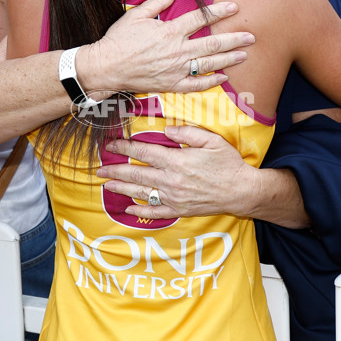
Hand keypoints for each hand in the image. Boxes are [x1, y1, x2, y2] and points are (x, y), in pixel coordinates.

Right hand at [81, 0, 254, 94]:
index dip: (219, 11)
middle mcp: (177, 50)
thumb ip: (158, 2)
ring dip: (229, 59)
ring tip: (245, 55)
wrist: (106, 67)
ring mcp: (175, 69)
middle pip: (212, 43)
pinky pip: (196, 85)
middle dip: (234, 39)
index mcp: (170, 31)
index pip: (201, 18)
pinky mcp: (171, 84)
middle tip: (251, 35)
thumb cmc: (119, 40)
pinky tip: (224, 78)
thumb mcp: (137, 15)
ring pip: (209, 64)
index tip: (234, 7)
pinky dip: (212, 82)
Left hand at [96, 124, 259, 218]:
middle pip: (137, 174)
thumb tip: (167, 129)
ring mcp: (174, 197)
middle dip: (115, 171)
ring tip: (105, 186)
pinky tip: (127, 208)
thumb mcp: (211, 140)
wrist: (241, 191)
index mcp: (177, 160)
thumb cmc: (228, 164)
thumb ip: (187, 133)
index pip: (144, 152)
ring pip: (141, 192)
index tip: (111, 145)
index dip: (125, 148)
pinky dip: (139, 210)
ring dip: (121, 189)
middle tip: (99, 169)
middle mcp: (171, 180)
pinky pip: (155, 211)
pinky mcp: (179, 209)